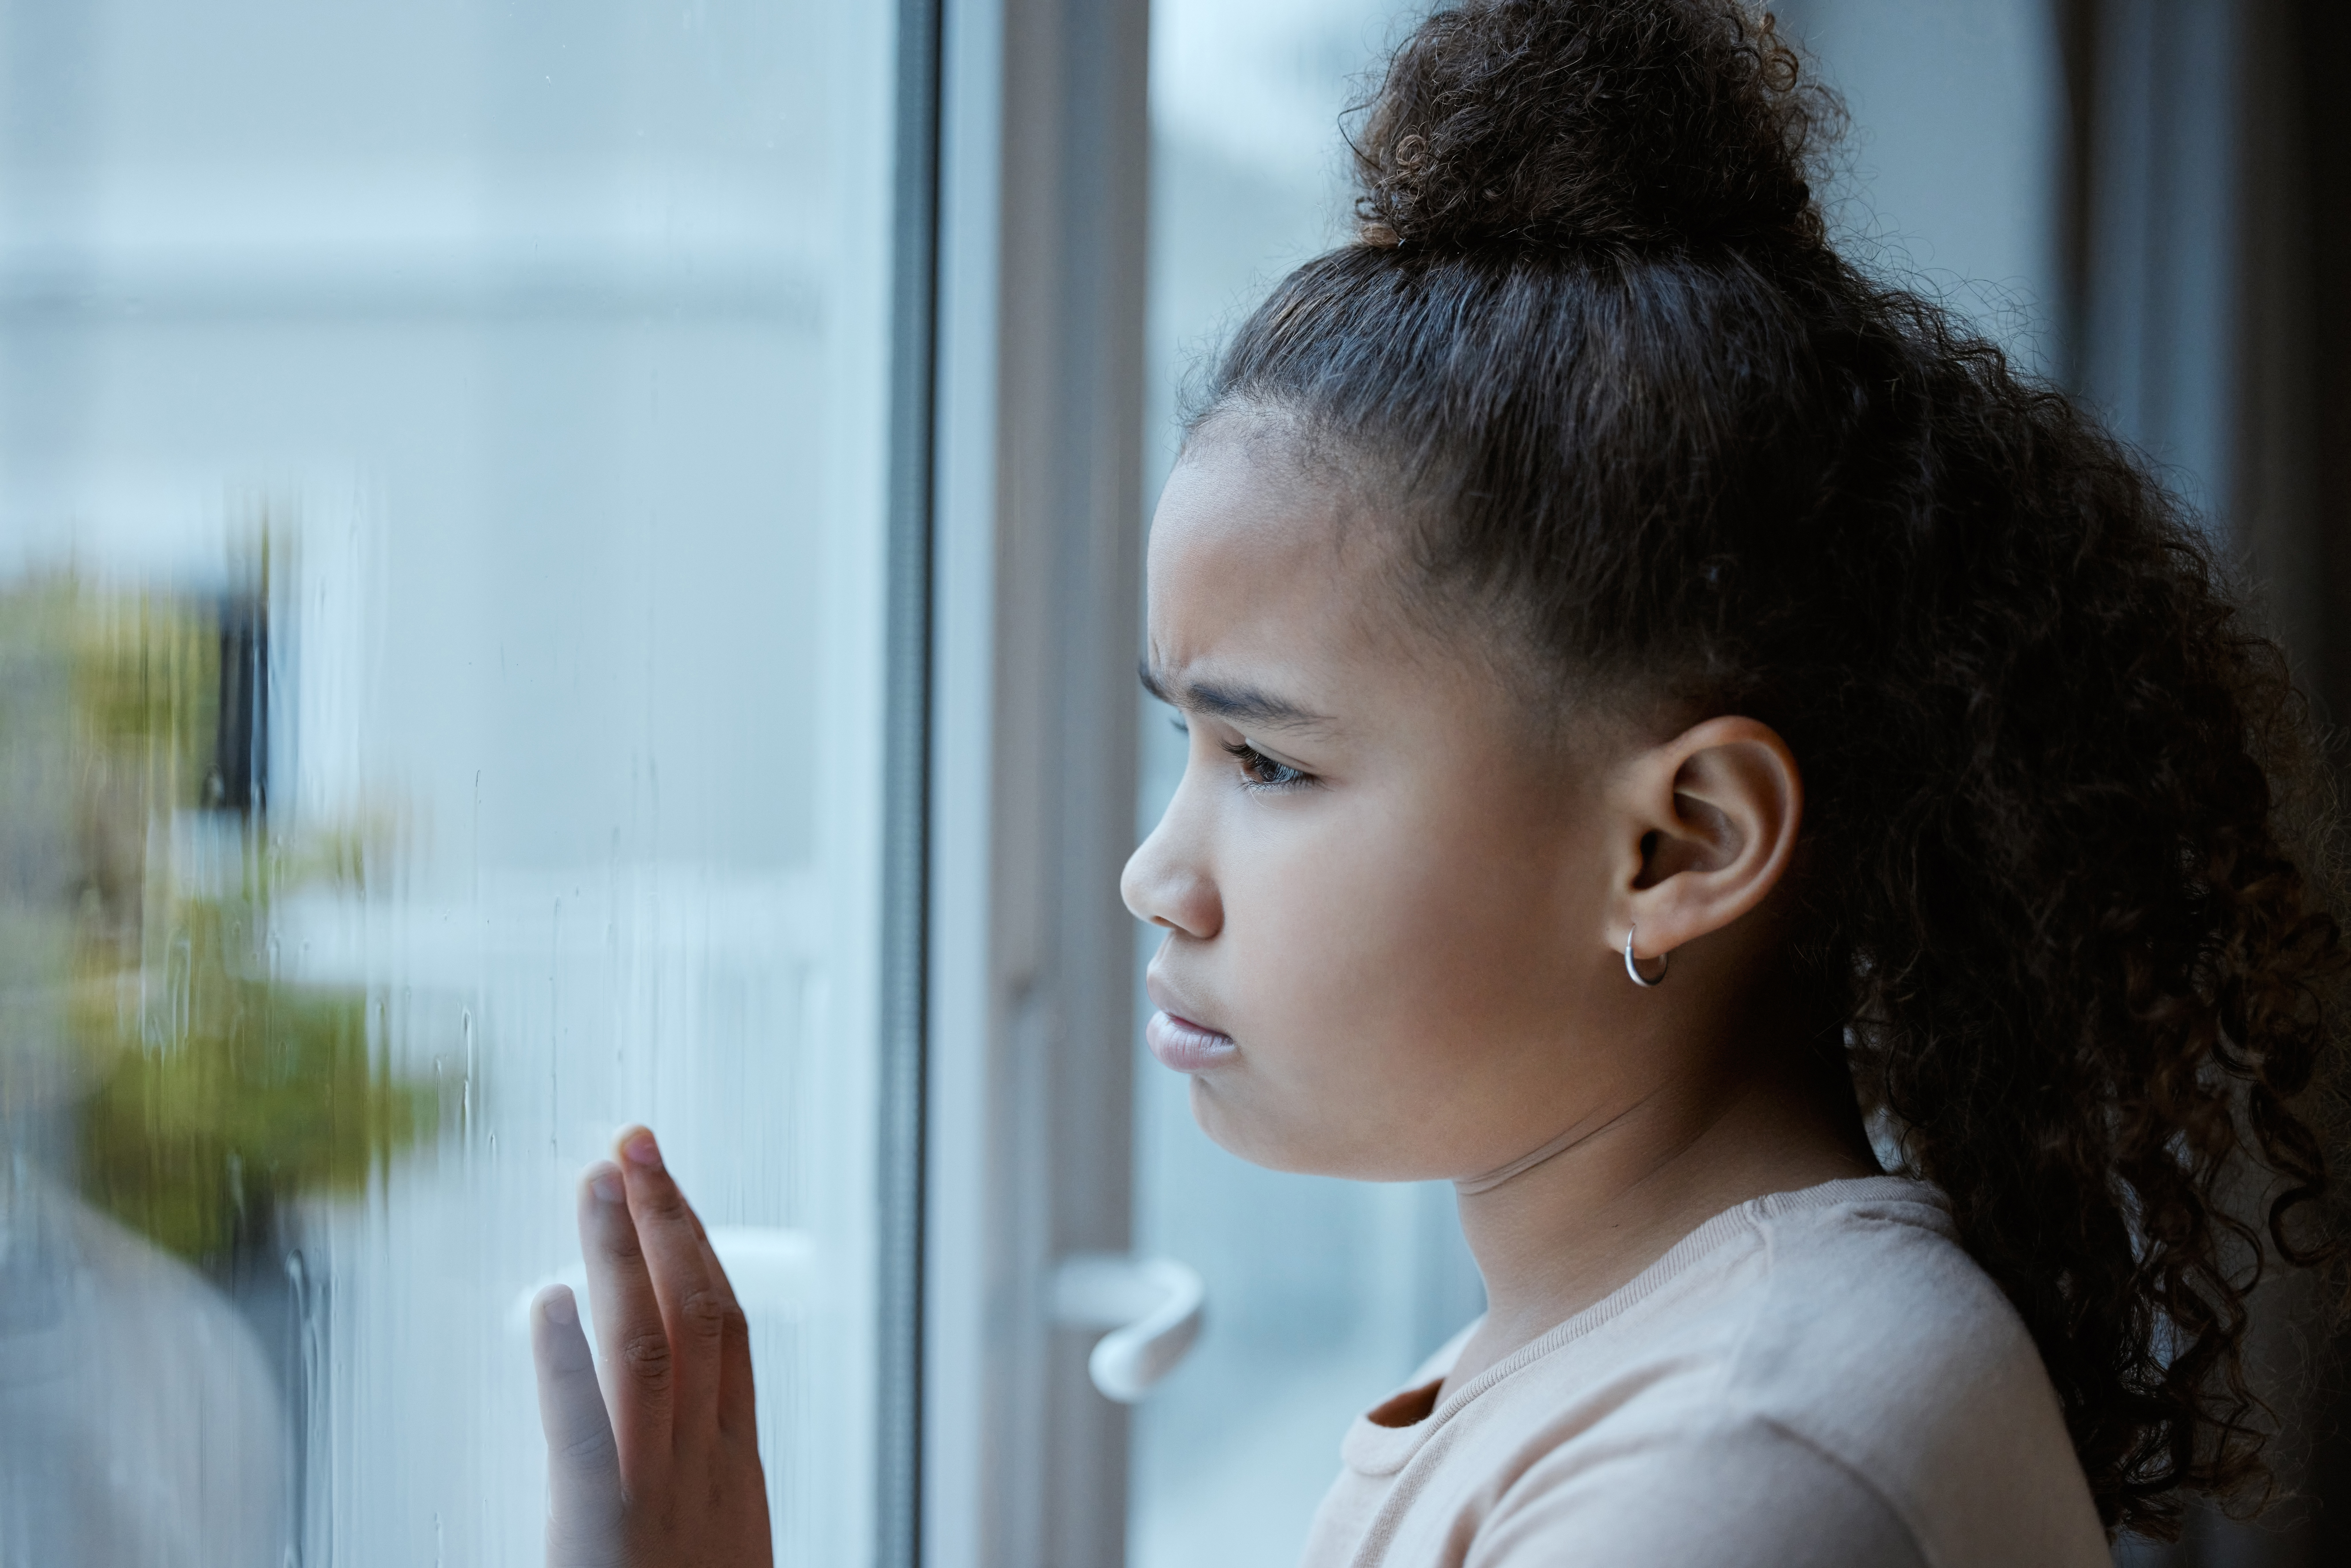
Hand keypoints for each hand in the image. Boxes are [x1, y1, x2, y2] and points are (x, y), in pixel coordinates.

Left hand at [530, 1127, 772, 1567]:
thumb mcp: (708, 1561)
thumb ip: (690, 1499)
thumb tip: (669, 1432)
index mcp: (736, 1482)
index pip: (730, 1340)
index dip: (702, 1255)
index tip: (670, 1193)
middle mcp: (710, 1475)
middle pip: (704, 1317)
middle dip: (671, 1221)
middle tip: (635, 1142)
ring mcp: (663, 1501)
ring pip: (654, 1347)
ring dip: (626, 1254)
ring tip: (597, 1178)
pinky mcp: (603, 1533)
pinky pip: (589, 1428)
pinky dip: (566, 1357)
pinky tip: (545, 1299)